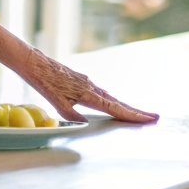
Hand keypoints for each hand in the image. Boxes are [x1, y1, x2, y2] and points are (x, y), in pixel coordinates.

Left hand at [21, 47, 157, 123]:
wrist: (34, 63)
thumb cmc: (44, 82)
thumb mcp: (57, 103)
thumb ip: (73, 116)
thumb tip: (86, 126)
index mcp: (88, 94)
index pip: (115, 108)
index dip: (132, 115)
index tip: (149, 119)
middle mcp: (91, 88)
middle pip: (118, 102)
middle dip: (136, 111)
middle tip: (155, 117)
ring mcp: (87, 83)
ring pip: (110, 97)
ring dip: (125, 106)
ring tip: (139, 114)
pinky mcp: (81, 80)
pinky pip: (101, 93)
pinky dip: (111, 100)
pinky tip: (112, 103)